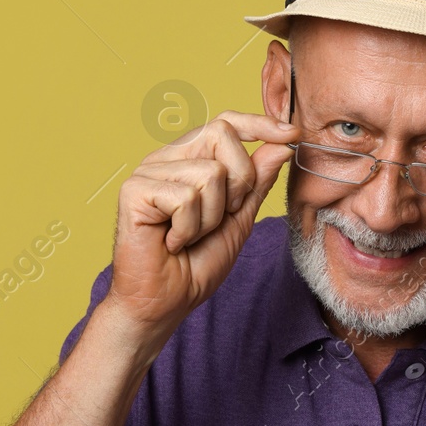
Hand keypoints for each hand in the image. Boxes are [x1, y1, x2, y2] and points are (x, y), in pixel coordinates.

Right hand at [106, 111, 296, 342]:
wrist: (166, 302)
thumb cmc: (196, 264)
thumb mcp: (239, 220)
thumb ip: (256, 182)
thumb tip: (281, 144)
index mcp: (190, 160)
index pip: (225, 123)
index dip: (259, 124)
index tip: (291, 135)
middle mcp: (167, 159)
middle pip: (221, 134)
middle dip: (239, 182)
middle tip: (221, 217)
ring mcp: (148, 172)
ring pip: (209, 172)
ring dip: (211, 217)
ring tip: (189, 236)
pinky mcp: (134, 190)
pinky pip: (185, 196)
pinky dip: (189, 228)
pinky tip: (172, 242)